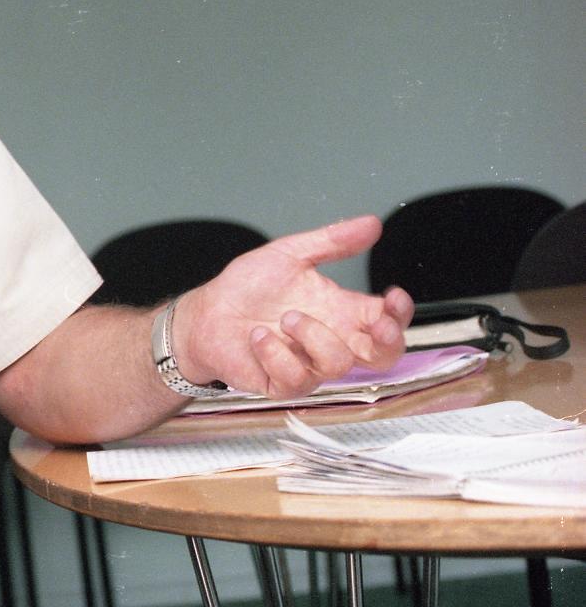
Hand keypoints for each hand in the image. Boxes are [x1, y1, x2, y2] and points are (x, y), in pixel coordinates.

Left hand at [173, 215, 414, 398]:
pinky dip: (277, 353)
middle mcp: (330, 340)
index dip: (399, 314)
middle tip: (377, 323)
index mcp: (340, 311)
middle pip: (383, 357)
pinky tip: (259, 336)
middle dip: (388, 342)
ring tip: (286, 317)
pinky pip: (296, 378)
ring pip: (338, 365)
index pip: (386, 320)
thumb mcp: (289, 255)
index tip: (393, 296)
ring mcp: (308, 365)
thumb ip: (330, 242)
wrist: (205, 313)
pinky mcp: (282, 383)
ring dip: (314, 336)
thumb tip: (371, 224)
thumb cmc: (247, 288)